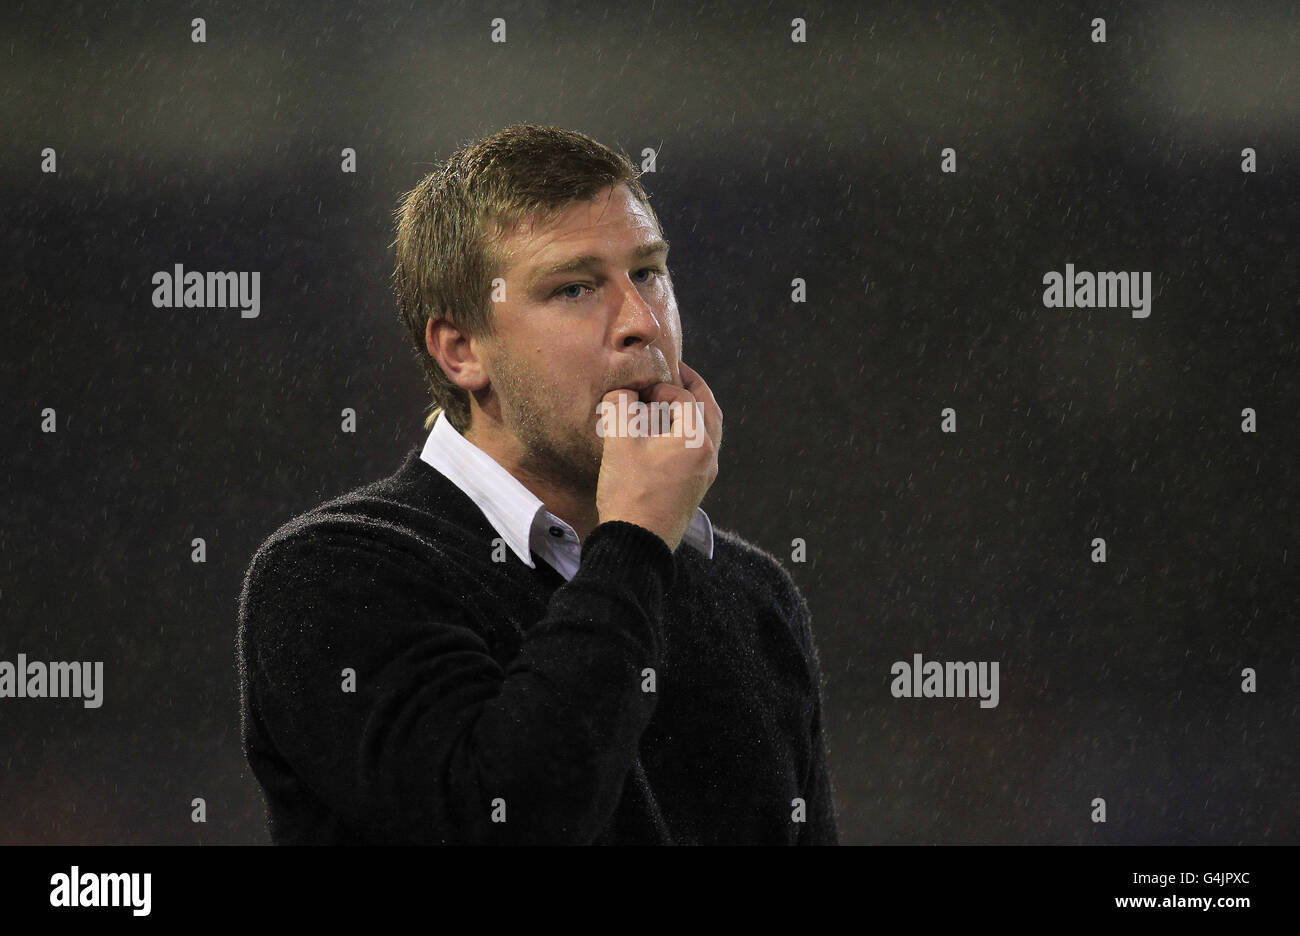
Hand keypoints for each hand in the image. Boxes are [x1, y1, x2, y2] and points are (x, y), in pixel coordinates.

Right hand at [595, 360, 722, 550]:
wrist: (637, 542)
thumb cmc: (630, 492)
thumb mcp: (619, 442)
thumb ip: (621, 407)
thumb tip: (624, 393)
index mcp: (696, 439)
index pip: (684, 397)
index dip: (661, 385)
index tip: (640, 388)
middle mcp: (709, 455)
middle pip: (709, 410)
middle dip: (693, 388)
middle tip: (679, 371)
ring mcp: (705, 473)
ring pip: (709, 430)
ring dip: (695, 410)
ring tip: (675, 399)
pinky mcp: (696, 488)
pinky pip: (701, 449)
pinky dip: (690, 432)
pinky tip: (669, 434)